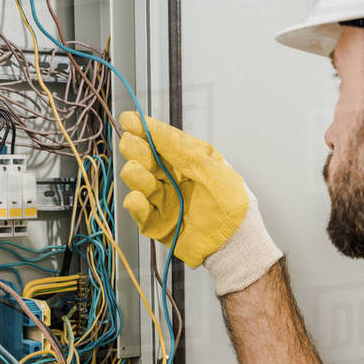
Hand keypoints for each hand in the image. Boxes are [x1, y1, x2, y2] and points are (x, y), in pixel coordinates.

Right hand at [118, 111, 282, 294]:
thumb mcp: (211, 168)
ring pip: (139, 182)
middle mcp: (173, 178)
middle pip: (145, 158)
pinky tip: (137, 198)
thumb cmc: (232, 205)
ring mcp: (164, 200)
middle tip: (131, 145)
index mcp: (188, 160)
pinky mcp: (157, 223)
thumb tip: (155, 128)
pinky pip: (140, 212)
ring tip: (139, 173)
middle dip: (136, 150)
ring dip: (136, 175)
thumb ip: (181, 148)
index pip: (161, 140)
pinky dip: (136, 205)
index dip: (144, 129)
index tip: (128, 120)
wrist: (235, 243)